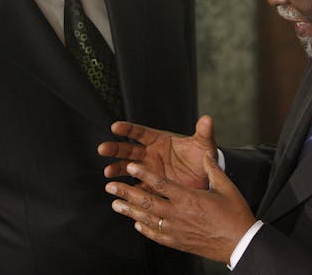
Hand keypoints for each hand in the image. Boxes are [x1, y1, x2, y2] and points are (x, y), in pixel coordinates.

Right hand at [98, 115, 216, 189]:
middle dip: (115, 148)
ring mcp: (149, 170)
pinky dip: (128, 190)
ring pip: (128, 168)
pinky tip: (119, 192)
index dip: (128, 129)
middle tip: (103, 149)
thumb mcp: (204, 145)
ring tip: (108, 173)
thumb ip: (204, 133)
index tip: (115, 126)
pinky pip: (137, 188)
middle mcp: (151, 154)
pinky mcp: (152, 186)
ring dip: (117, 169)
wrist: (206, 179)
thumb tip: (208, 119)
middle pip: (129, 149)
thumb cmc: (202, 157)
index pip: (140, 133)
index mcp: (160, 140)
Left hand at [105, 154, 255, 264]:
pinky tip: (135, 224)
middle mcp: (178, 214)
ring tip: (115, 203)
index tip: (131, 166)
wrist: (241, 244)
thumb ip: (212, 169)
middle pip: (147, 202)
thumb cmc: (235, 214)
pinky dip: (144, 228)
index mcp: (189, 198)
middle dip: (126, 192)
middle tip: (111, 185)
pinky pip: (156, 235)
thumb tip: (205, 154)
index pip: (161, 184)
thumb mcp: (226, 187)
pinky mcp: (178, 242)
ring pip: (146, 219)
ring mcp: (176, 230)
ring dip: (129, 211)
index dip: (144, 174)